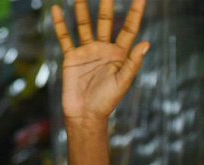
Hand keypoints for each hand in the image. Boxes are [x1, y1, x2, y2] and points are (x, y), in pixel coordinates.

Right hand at [52, 0, 149, 123]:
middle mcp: (104, 49)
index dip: (136, 12)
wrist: (85, 115)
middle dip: (107, 3)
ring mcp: (87, 51)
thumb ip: (132, 63)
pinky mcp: (72, 57)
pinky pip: (65, 37)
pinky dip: (60, 24)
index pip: (129, 28)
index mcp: (119, 54)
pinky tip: (56, 9)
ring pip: (85, 24)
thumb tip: (146, 43)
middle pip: (106, 20)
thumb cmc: (106, 102)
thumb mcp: (122, 83)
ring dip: (82, 8)